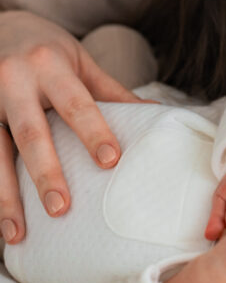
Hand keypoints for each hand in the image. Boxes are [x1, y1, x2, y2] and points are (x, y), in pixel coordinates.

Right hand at [0, 10, 143, 242]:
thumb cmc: (46, 48)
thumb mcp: (80, 61)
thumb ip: (111, 91)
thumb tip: (153, 114)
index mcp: (49, 64)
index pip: (76, 103)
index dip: (93, 132)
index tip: (110, 161)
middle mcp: (14, 80)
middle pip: (30, 132)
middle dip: (45, 172)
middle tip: (61, 209)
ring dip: (5, 195)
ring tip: (17, 233)